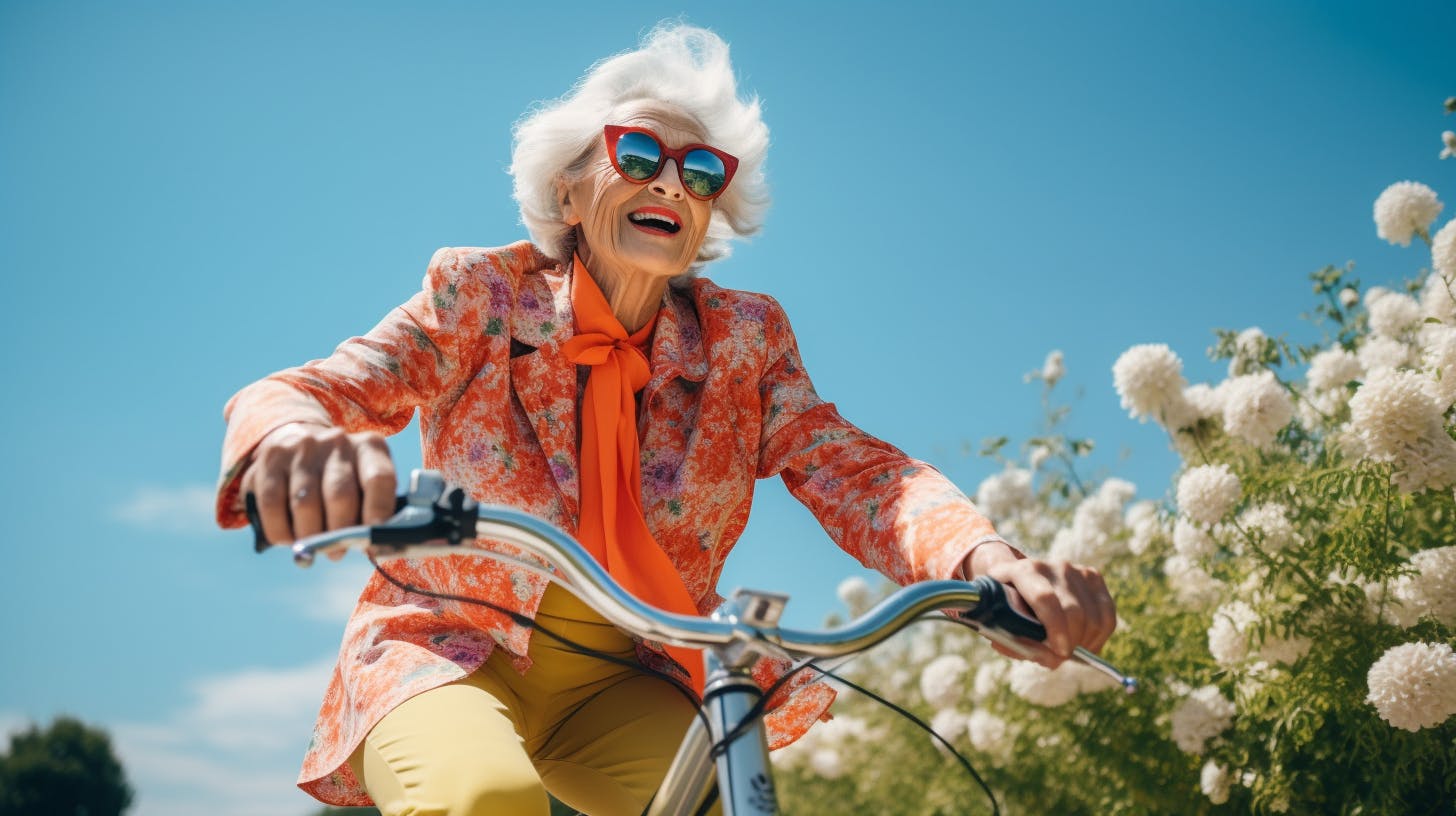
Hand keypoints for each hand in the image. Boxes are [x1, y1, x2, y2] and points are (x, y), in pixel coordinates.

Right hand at [241, 423, 396, 549]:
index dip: (378, 510)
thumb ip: (374, 512)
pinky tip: (288, 538)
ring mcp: (302, 448)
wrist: (300, 445)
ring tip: (313, 546)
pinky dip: (281, 530)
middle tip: (337, 552)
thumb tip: (375, 548)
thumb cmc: (343, 479)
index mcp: (370, 448)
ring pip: (304, 504)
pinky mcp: (271, 459)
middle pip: (339, 495)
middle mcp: (337, 442)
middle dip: (339, 532)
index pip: (379, 478)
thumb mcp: (365, 485)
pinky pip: (272, 505)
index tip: (373, 537)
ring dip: (309, 535)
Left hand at [966, 545, 1116, 667]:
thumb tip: (1051, 658)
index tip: (1059, 653)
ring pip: (1094, 618)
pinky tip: (1084, 644)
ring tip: (1069, 651)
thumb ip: (1020, 644)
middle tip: (1061, 658)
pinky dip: (1099, 638)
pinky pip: (1107, 616)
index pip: (1044, 598)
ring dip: (1085, 644)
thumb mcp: (1001, 626)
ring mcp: (1074, 569)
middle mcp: (1050, 565)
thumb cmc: (1006, 609)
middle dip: (1071, 643)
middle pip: (1074, 611)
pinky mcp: (1092, 576)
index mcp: (1019, 572)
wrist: (1017, 582)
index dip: (1055, 628)